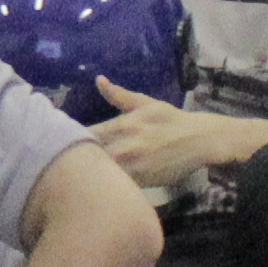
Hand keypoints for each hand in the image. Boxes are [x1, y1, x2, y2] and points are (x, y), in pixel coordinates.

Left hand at [84, 82, 224, 192]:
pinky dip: (110, 184)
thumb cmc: (171, 120)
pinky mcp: (143, 182)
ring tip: (86, 172)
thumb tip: (98, 80)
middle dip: (78, 158)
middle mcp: (125, 147)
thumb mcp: (146, 104)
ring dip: (93, 172)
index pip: (85, 135)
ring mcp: (134, 167)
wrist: (200, 140)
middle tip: (71, 160)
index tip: (67, 141)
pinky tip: (105, 183)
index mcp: (122, 126)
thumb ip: (119, 95)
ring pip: (102, 173)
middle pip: (89, 157)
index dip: (72, 139)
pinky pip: (119, 186)